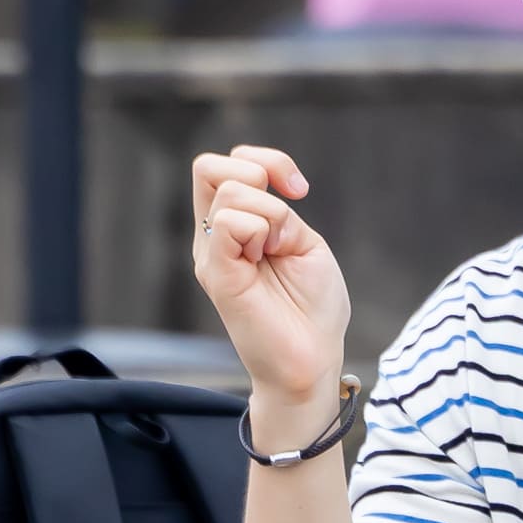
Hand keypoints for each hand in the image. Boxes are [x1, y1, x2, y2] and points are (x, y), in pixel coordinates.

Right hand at [191, 146, 353, 423]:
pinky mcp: (217, 274)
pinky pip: (227, 223)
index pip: (229, 164)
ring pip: (227, 190)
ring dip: (271, 212)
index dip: (267, 161)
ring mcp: (211, 254)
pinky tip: (268, 258)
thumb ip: (279, 214)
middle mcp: (215, 237)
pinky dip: (259, 229)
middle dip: (260, 172)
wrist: (312, 360)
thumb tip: (259, 195)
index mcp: (235, 227)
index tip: (300, 190)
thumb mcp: (304, 245)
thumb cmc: (313, 309)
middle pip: (210, 166)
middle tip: (285, 217)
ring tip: (278, 251)